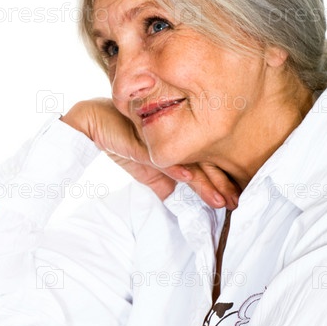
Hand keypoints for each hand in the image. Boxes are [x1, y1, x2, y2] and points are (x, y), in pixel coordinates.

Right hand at [61, 98, 239, 208]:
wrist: (91, 123)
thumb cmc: (117, 139)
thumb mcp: (141, 167)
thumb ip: (159, 180)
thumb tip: (173, 198)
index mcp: (174, 144)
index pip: (201, 164)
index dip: (217, 181)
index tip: (231, 199)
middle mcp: (172, 139)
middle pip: (201, 163)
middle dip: (220, 184)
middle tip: (235, 202)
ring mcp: (159, 139)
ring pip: (188, 162)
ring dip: (205, 182)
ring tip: (220, 200)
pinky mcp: (142, 141)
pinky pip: (161, 157)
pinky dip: (175, 168)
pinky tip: (188, 179)